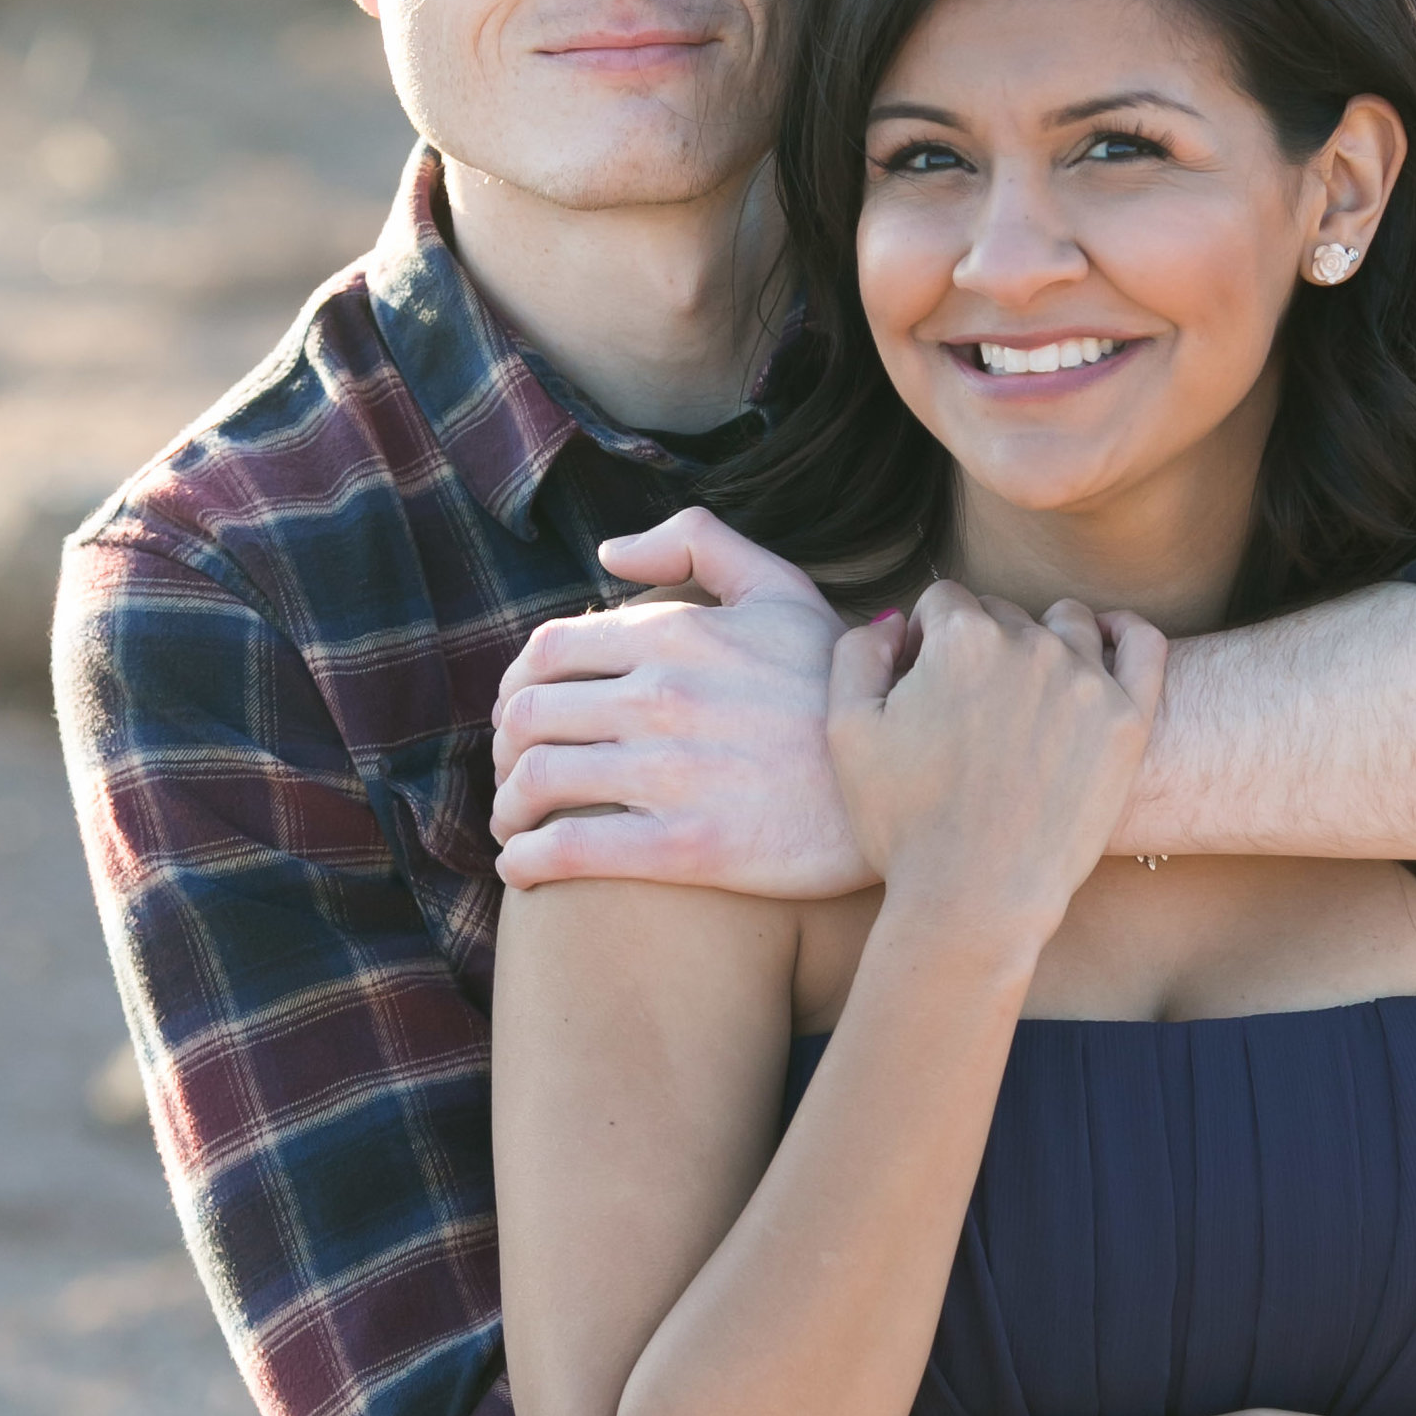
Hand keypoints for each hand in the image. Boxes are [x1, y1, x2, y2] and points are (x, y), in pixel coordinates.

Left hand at [491, 510, 859, 893]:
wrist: (912, 783)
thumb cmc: (842, 686)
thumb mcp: (784, 589)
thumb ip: (700, 545)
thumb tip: (612, 555)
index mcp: (676, 634)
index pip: (549, 651)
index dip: (516, 685)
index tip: (521, 714)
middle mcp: (663, 697)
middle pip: (527, 716)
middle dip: (503, 747)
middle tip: (512, 771)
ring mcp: (671, 773)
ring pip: (536, 781)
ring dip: (506, 806)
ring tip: (514, 823)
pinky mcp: (687, 848)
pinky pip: (569, 850)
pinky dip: (527, 860)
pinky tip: (523, 870)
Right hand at [828, 587, 1164, 948]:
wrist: (973, 899)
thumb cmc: (904, 825)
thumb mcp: (845, 730)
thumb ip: (857, 654)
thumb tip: (896, 622)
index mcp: (960, 638)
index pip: (944, 602)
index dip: (927, 640)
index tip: (924, 684)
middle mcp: (1028, 644)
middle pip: (1002, 614)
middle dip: (980, 647)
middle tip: (970, 713)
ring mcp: (1085, 680)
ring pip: (1066, 622)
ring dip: (1042, 639)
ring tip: (1027, 691)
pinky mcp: (1128, 720)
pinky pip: (1144, 645)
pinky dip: (1125, 630)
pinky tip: (1108, 637)